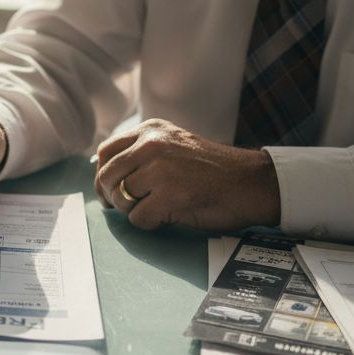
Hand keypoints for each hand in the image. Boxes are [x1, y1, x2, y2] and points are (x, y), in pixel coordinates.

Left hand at [93, 119, 280, 232]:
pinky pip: (138, 218)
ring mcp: (160, 170)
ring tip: (156, 208)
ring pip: (120, 199)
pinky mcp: (169, 196)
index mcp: (150, 130)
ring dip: (133, 210)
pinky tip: (168, 216)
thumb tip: (105, 173)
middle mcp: (151, 145)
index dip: (102, 175)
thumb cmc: (212, 170)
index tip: (109, 191)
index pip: (105, 152)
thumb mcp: (174, 144)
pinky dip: (150, 223)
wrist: (252, 182)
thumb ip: (142, 152)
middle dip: (112, 197)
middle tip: (128, 207)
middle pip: (107, 177)